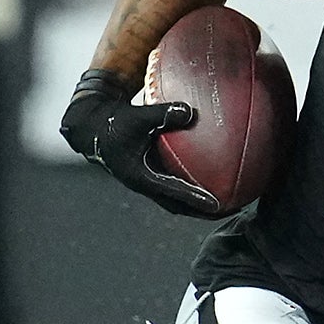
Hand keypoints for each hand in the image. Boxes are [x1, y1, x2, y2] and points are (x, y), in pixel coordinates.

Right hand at [59, 66, 219, 216]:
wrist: (91, 127)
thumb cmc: (113, 121)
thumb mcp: (137, 117)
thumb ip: (163, 114)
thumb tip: (191, 111)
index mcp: (140, 177)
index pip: (173, 193)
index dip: (195, 200)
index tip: (217, 205)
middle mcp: (145, 184)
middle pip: (179, 206)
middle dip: (204, 212)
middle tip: (232, 208)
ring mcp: (147, 182)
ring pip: (176, 200)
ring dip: (199, 204)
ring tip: (227, 201)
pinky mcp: (149, 175)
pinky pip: (174, 186)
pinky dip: (191, 187)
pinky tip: (210, 177)